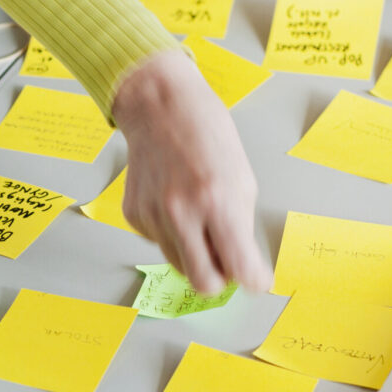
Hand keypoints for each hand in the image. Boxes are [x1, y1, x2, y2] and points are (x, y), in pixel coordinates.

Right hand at [111, 50, 271, 294]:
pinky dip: (172, 234)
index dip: (254, 280)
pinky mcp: (134, 215)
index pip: (240, 267)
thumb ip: (239, 225)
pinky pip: (159, 243)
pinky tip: (175, 203)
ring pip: (180, 265)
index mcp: (217, 202)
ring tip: (199, 220)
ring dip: (195, 254)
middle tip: (227, 262)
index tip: (257, 279)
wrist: (160, 108)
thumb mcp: (242, 179)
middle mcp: (181, 214)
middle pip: (203, 283)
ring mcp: (153, 217)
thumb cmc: (206, 134)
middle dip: (220, 279)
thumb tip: (239, 263)